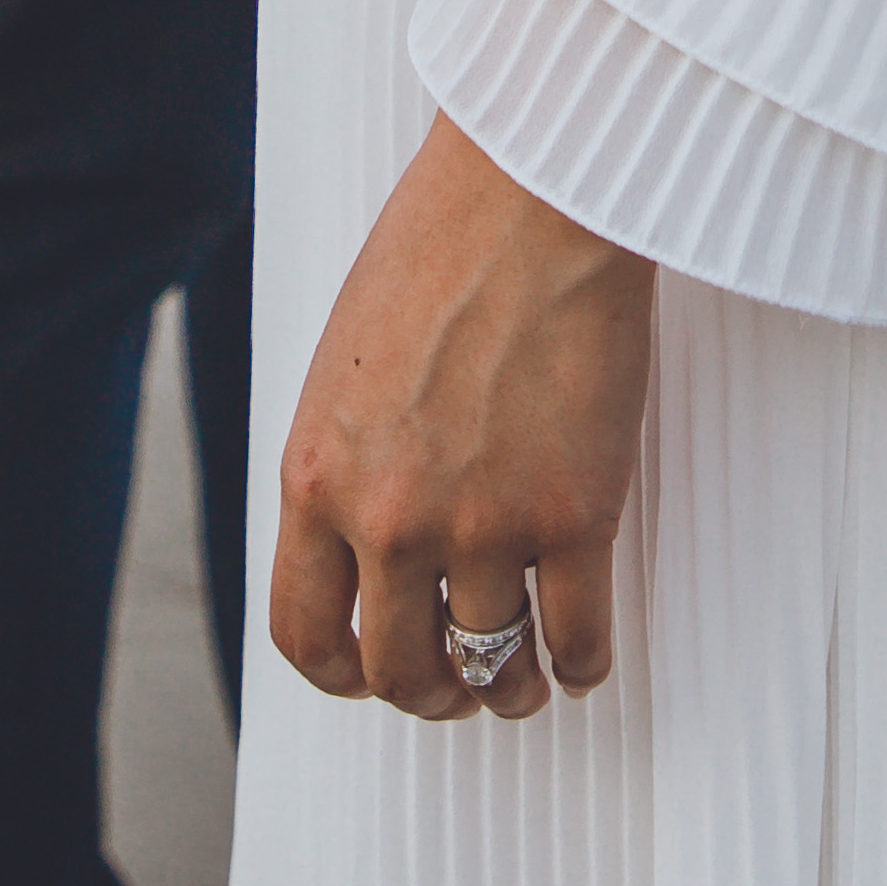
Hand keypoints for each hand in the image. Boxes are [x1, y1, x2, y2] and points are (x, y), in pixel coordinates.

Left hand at [269, 112, 653, 719]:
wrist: (533, 191)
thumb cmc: (443, 246)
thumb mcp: (346, 363)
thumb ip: (345, 457)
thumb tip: (362, 540)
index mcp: (317, 476)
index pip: (305, 633)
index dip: (341, 675)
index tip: (370, 676)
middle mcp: (389, 517)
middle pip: (399, 671)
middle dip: (427, 694)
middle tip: (455, 687)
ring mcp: (484, 522)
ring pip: (489, 664)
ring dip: (506, 687)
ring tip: (520, 680)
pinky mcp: (574, 514)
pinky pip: (576, 638)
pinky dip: (580, 666)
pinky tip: (581, 659)